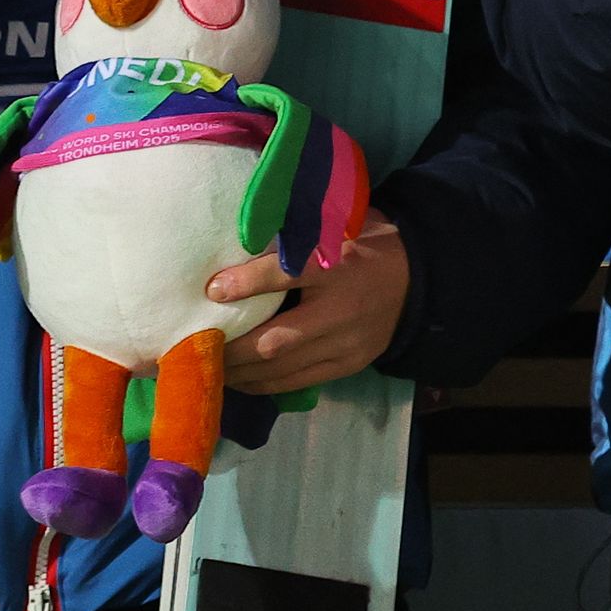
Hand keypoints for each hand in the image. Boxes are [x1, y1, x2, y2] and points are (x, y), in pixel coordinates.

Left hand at [209, 211, 412, 394]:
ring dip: (241, 372)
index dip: (248, 284)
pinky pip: (299, 381)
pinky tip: (239, 380)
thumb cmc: (364, 244)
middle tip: (193, 348)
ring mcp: (346, 344)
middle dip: (232, 349)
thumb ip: (294, 234)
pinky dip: (264, 384)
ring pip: (284, 367)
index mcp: (338, 265)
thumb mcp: (335, 226)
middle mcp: (341, 310)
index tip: (211, 290)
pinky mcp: (348, 365)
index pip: (288, 274)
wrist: (418, 279)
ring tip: (208, 370)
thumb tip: (239, 237)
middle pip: (278, 338)